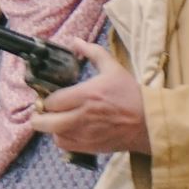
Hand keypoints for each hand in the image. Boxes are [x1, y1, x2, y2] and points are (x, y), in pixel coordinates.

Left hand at [27, 37, 152, 154]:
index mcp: (86, 95)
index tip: (50, 96)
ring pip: (53, 135)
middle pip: (44, 122)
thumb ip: (93, 52)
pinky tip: (68, 130)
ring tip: (58, 120)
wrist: (149, 122)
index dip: (47, 99)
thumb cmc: (130, 94)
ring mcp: (84, 134)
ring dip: (51, 127)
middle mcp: (82, 116)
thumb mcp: (113, 68)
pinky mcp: (89, 147)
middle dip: (39, 116)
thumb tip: (75, 41)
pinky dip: (61, 138)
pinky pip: (64, 145)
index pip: (52, 101)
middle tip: (43, 111)